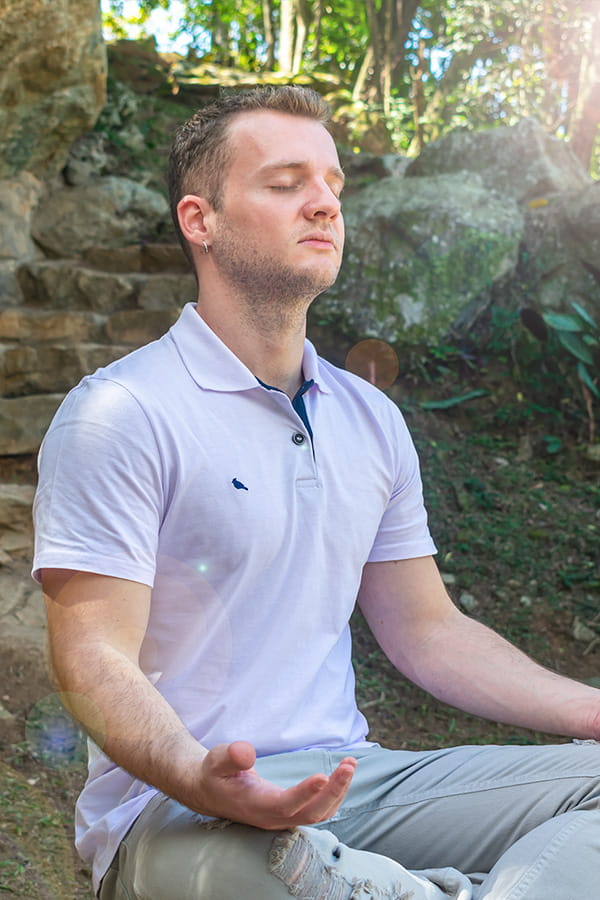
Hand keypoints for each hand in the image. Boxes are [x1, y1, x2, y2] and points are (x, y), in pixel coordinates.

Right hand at [193, 741, 356, 829]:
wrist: (210, 792)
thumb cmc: (215, 773)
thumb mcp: (216, 759)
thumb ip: (231, 756)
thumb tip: (247, 753)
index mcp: (255, 806)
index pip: (285, 805)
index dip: (304, 794)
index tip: (322, 776)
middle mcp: (273, 818)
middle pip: (311, 814)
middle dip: (334, 791)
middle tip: (349, 764)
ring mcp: (283, 818)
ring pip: (319, 814)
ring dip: (338, 792)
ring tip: (350, 765)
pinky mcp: (290, 813)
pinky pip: (318, 810)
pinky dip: (334, 795)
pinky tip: (342, 776)